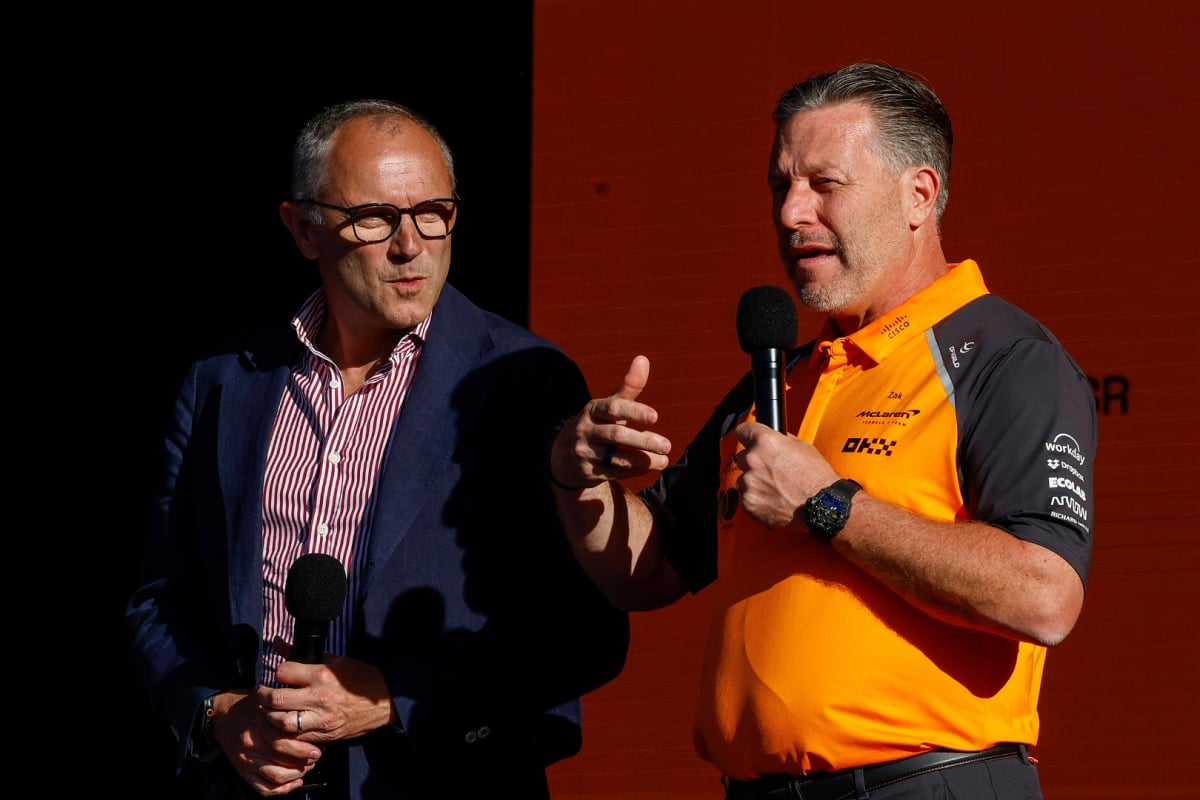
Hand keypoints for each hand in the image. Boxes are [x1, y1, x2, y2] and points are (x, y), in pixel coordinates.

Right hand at [210, 689, 323, 796]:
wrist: (222, 714)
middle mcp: (252, 742)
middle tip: (316, 755)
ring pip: (276, 776)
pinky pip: (263, 788)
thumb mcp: (268, 699)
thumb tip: (311, 721)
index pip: (286, 739)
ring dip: (297, 774)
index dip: (306, 745)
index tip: (319, 744)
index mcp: (260, 722)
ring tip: (307, 766)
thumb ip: (287, 708)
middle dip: (305, 759)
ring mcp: (247, 759)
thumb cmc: (250, 706)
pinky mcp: (243, 770)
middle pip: (283, 758)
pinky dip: (282, 789)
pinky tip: (295, 781)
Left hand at [257, 638, 398, 744]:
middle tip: (262, 694)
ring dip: (270, 717)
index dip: (277, 671)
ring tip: (270, 710)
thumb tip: (279, 643)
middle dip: (263, 696)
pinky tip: (284, 726)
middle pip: (277, 699)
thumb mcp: (336, 660)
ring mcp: (322, 719)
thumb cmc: (361, 677)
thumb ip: (304, 654)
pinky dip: (286, 732)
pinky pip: (297, 737)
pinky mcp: (325, 734)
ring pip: (282, 722)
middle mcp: (320, 697)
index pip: (283, 672)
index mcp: (322, 674)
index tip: (278, 674)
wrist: (385, 702)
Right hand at [549, 355, 671, 488]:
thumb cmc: (596, 425)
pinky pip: (613, 473)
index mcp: (593, 410)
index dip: (634, 411)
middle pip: (616, 435)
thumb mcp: (607, 406)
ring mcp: (585, 452)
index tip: (655, 416)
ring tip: (664, 459)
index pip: (613, 408)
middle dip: (643, 440)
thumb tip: (643, 359)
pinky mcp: (587, 472)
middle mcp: (586, 430)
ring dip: (643, 459)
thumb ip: (627, 387)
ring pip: (616, 458)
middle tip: (666, 444)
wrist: (564, 456)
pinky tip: (650, 467)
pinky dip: (633, 471)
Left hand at [733, 421, 836, 528]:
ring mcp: (749, 482)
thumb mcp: (802, 446)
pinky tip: (773, 499)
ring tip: (776, 488)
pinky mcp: (748, 502)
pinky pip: (747, 496)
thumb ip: (781, 440)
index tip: (747, 438)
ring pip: (744, 478)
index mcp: (765, 442)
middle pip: (742, 456)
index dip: (747, 434)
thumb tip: (774, 438)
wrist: (821, 506)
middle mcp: (753, 460)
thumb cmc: (816, 477)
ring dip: (755, 482)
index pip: (743, 430)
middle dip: (754, 461)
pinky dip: (757, 498)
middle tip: (771, 470)